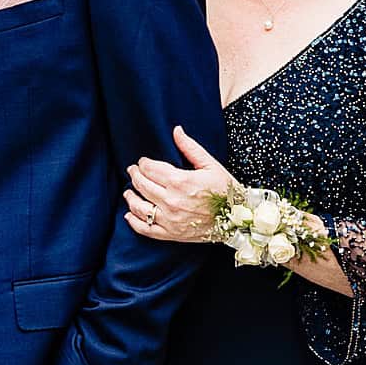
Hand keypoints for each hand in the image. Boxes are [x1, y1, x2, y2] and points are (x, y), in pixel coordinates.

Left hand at [124, 124, 232, 243]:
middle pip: (142, 185)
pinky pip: (146, 229)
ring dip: (130, 197)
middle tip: (132, 171)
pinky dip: (134, 222)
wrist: (237, 219)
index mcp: (180, 181)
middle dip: (134, 175)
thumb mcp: (210, 165)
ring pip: (139, 207)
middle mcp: (172, 201)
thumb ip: (190, 147)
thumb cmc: (226, 190)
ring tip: (128, 192)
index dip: (143, 164)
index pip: (150, 169)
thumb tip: (176, 130)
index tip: (142, 162)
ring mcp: (170, 219)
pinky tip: (129, 215)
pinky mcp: (171, 234)